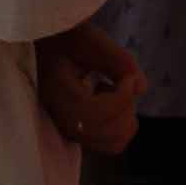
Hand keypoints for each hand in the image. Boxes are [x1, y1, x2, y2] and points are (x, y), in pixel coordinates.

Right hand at [35, 23, 144, 153]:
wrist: (44, 50)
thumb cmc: (67, 40)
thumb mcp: (91, 41)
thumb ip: (118, 60)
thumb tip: (141, 89)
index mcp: (58, 92)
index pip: (96, 112)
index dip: (122, 97)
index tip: (127, 76)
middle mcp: (60, 118)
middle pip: (108, 131)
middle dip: (126, 107)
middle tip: (122, 81)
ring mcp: (69, 130)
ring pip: (114, 141)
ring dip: (125, 117)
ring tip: (113, 93)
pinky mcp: (79, 134)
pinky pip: (111, 144)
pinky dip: (123, 127)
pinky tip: (111, 105)